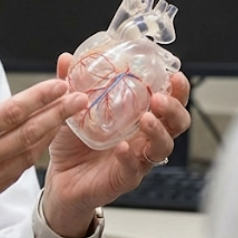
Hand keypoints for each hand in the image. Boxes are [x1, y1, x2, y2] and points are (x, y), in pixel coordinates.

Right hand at [0, 54, 87, 237]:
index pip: (10, 113)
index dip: (39, 97)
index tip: (60, 84)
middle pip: (27, 135)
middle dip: (57, 115)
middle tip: (81, 99)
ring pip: (26, 157)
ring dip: (49, 136)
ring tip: (67, 118)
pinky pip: (14, 175)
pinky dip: (31, 158)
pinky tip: (39, 145)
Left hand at [42, 53, 191, 229]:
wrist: (60, 177)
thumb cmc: (73, 143)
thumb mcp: (71, 108)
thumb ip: (71, 83)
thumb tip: (66, 58)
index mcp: (137, 116)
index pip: (168, 101)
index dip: (177, 89)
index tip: (174, 75)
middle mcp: (143, 137)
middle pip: (176, 124)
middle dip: (174, 108)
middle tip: (160, 98)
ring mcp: (137, 158)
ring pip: (162, 147)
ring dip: (158, 131)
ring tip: (146, 119)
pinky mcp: (124, 178)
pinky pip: (134, 170)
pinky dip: (130, 158)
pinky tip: (122, 148)